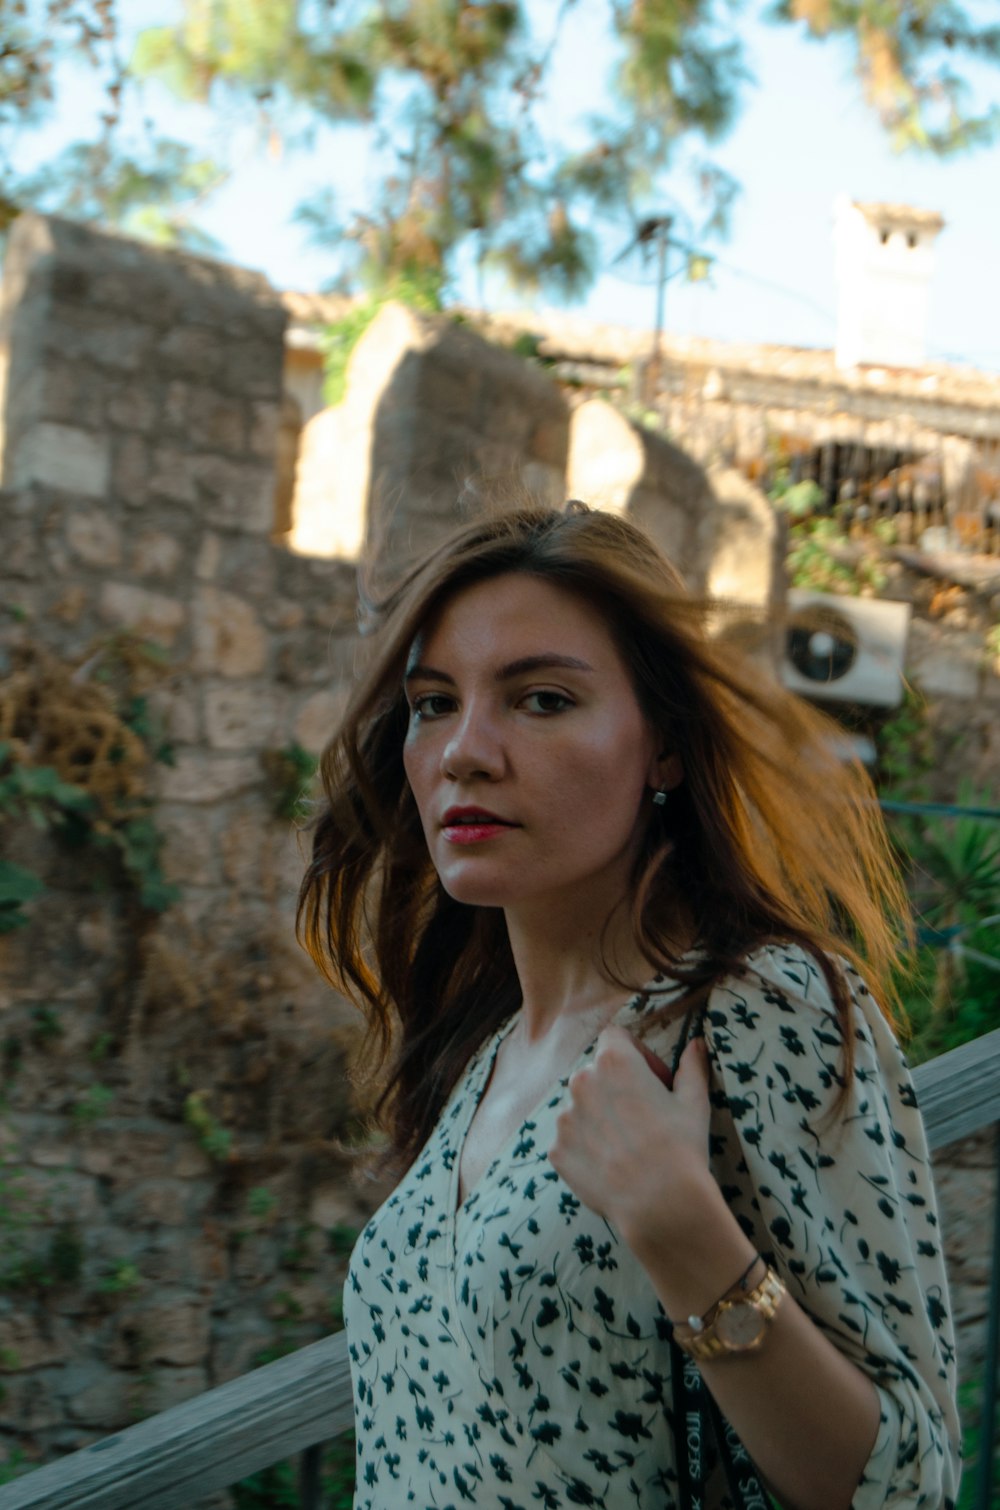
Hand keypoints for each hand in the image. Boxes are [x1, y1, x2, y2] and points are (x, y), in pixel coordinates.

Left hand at [548, 1025, 716, 1252]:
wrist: (659, 1204)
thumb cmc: (681, 1148)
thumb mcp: (694, 1102)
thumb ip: (692, 1067)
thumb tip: (696, 1045)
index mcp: (614, 1062)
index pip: (615, 1038)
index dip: (637, 1054)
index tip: (654, 1081)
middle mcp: (582, 1082)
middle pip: (596, 1072)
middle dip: (618, 1087)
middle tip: (645, 1116)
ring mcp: (564, 1118)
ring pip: (582, 1106)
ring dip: (600, 1116)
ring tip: (628, 1145)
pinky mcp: (557, 1150)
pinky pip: (571, 1139)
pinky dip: (587, 1146)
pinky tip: (612, 1165)